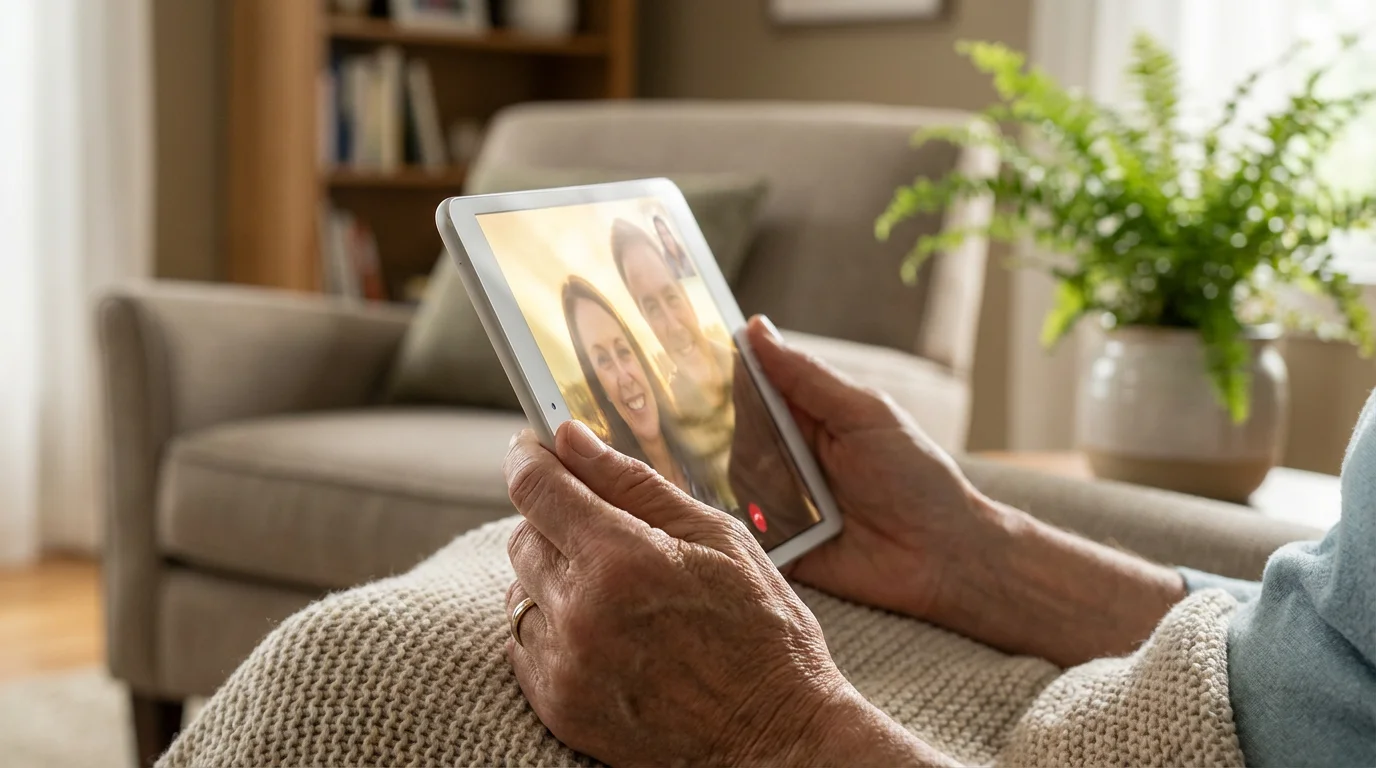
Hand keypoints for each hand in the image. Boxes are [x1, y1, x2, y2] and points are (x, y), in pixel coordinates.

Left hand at [502, 421, 939, 765]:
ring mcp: (564, 666)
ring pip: (519, 591)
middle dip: (555, 520)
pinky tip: (605, 632)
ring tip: (614, 590)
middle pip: (522, 536)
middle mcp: (580, 613)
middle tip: (605, 529)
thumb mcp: (715, 537)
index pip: (536, 489)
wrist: (778, 738)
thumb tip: (570, 437)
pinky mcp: (558, 707)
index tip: (533, 447)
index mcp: (621, 559)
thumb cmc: (762, 630)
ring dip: (553, 578)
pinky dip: (553, 629)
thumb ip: (634, 482)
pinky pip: (524, 646)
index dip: (529, 458)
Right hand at [747, 317, 1184, 665]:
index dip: (728, 376)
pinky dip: (741, 525)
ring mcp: (780, 503)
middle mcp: (788, 458)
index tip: (696, 360)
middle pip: (734, 436)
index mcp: (809, 418)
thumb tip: (756, 328)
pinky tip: (761, 520)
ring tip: (804, 494)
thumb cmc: (916, 478)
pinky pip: (741, 532)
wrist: (943, 558)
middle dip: (738, 436)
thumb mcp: (864, 415)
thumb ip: (806, 377)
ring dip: (757, 483)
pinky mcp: (777, 547)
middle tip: (775, 447)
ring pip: (734, 482)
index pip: (754, 388)